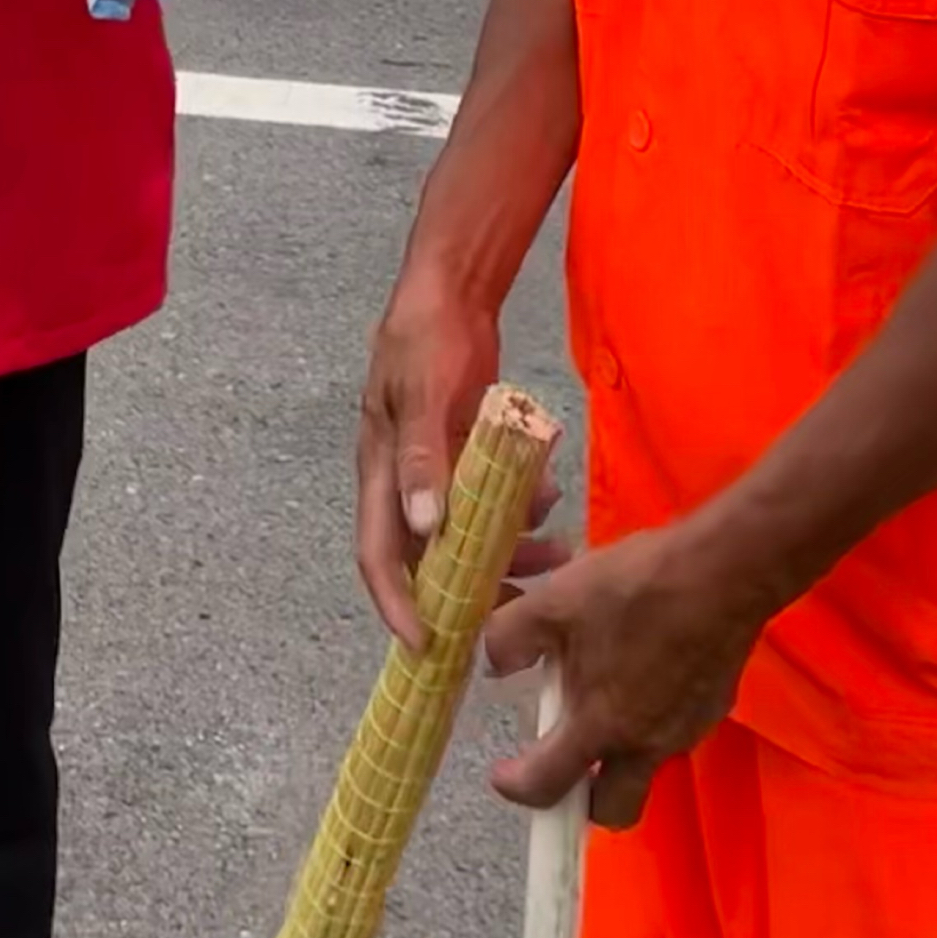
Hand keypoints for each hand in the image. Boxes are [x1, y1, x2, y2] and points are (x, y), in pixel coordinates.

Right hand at [355, 271, 564, 645]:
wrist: (449, 291)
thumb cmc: (424, 339)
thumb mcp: (422, 397)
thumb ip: (422, 461)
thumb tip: (425, 529)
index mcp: (380, 473)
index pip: (379, 556)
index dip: (397, 605)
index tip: (426, 646)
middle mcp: (403, 482)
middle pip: (428, 558)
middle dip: (471, 589)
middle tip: (521, 611)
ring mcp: (436, 471)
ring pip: (467, 535)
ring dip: (509, 552)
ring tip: (558, 552)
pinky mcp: (465, 456)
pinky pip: (491, 502)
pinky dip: (520, 512)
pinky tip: (551, 501)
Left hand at [482, 522, 770, 827]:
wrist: (726, 570)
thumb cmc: (634, 588)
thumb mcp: (553, 601)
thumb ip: (510, 638)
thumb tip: (493, 664)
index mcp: (601, 725)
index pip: (550, 786)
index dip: (518, 789)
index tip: (503, 775)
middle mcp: (648, 743)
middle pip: (615, 809)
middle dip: (584, 802)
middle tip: (563, 761)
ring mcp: (688, 730)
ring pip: (645, 767)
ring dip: (617, 751)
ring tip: (599, 691)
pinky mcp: (715, 708)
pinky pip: (672, 732)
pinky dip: (648, 719)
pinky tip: (639, 668)